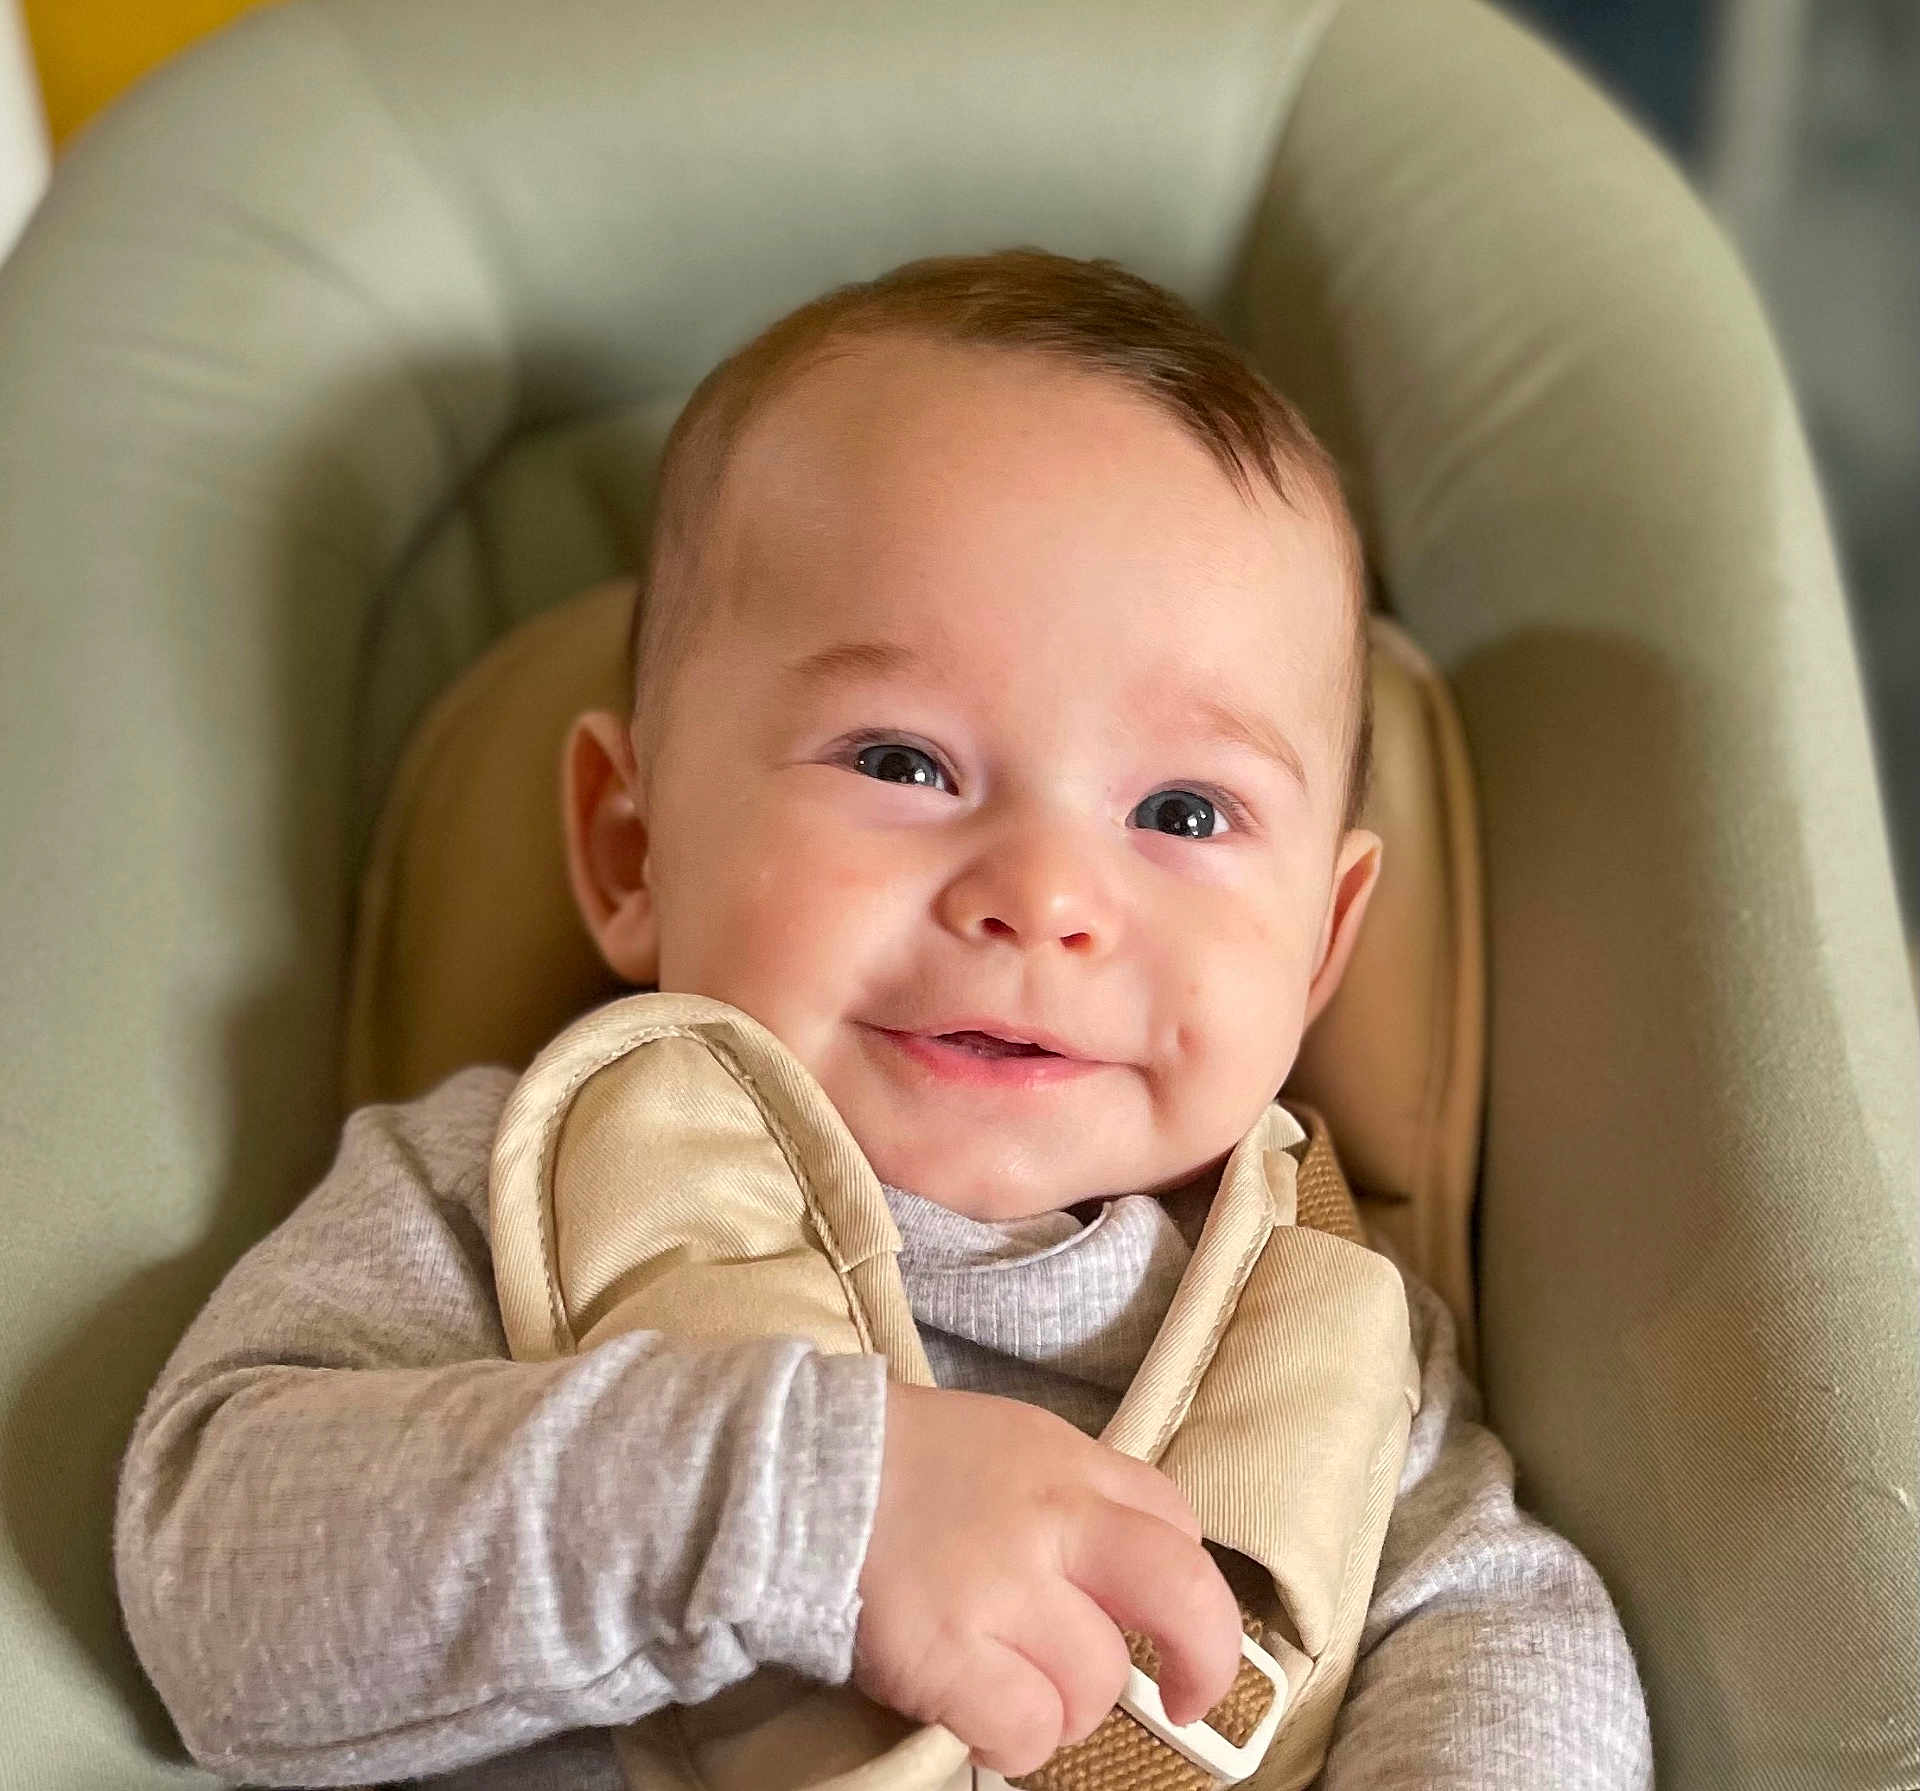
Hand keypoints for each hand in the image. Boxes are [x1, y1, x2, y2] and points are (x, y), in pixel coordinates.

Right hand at [851, 1382, 1242, 1778]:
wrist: (793, 1472)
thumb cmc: (897, 1463)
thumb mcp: (1003, 1443)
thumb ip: (1067, 1494)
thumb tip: (1115, 1573)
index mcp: (1065, 1463)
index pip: (1174, 1522)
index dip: (1187, 1585)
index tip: (1173, 1625)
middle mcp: (1050, 1520)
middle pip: (1180, 1596)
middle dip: (1204, 1659)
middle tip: (1184, 1699)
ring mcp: (1001, 1588)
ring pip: (1094, 1685)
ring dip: (1065, 1707)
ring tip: (1012, 1688)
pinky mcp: (947, 1653)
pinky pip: (1026, 1730)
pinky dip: (1014, 1742)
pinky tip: (979, 1718)